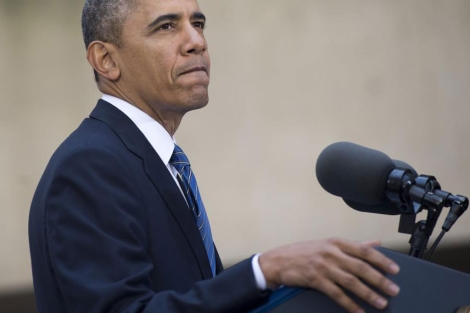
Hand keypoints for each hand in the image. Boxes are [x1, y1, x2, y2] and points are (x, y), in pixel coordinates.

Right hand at [259, 238, 399, 312]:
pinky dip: (349, 304)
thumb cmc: (304, 252)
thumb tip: (375, 243)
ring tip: (381, 302)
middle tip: (393, 290)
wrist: (279, 260)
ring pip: (351, 282)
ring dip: (368, 294)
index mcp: (336, 242)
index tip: (395, 269)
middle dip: (380, 280)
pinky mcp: (316, 280)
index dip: (381, 260)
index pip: (364, 250)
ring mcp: (323, 267)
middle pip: (361, 267)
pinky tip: (358, 311)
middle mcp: (331, 253)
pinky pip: (336, 294)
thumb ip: (354, 245)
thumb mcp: (329, 243)